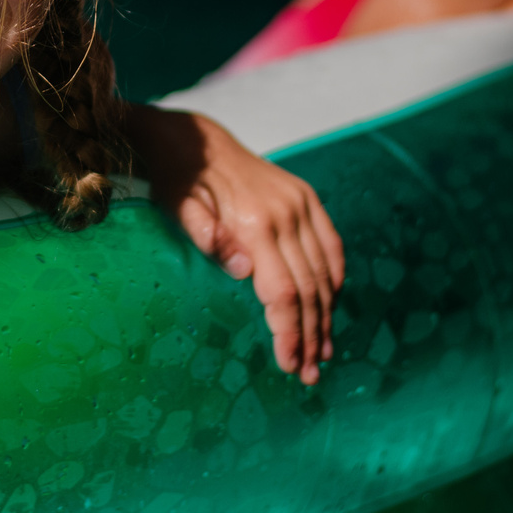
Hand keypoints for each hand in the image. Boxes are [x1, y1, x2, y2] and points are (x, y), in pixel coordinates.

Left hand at [142, 109, 346, 385]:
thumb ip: (207, 237)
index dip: (290, 332)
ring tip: (324, 352)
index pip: (283, 291)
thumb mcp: (177, 208)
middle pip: (309, 288)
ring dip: (327, 315)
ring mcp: (301, 203)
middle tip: (309, 374)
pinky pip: (331, 245)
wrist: (194, 139)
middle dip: (311, 336)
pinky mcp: (306, 197)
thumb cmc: (179, 181)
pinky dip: (334, 279)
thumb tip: (243, 272)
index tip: (290, 365)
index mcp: (254, 223)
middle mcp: (287, 213)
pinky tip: (330, 306)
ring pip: (325, 272)